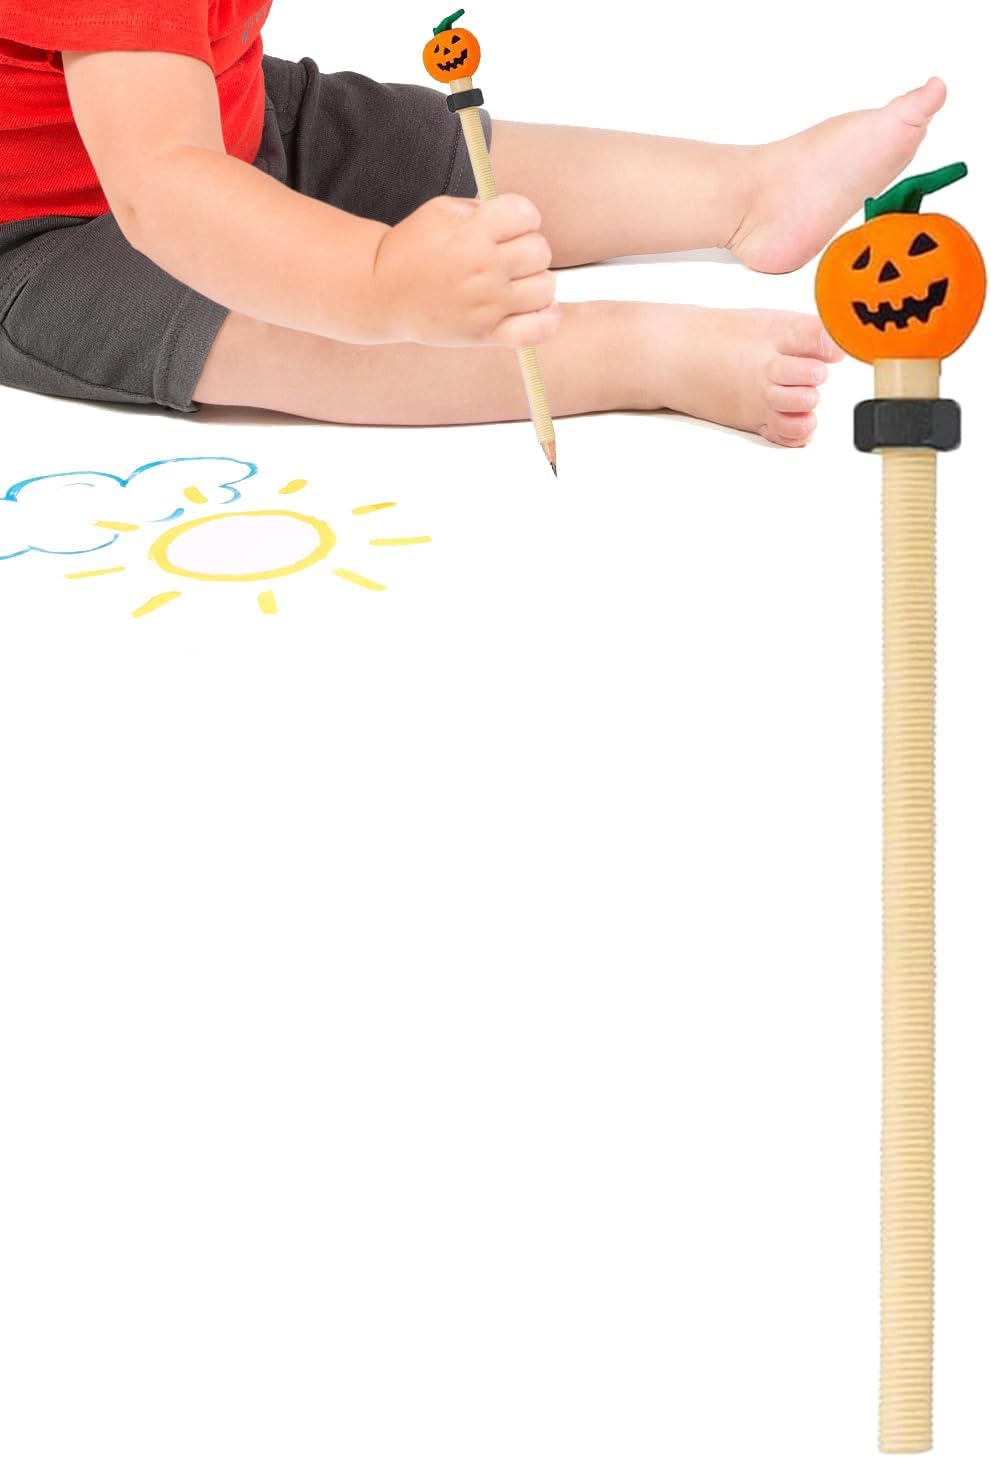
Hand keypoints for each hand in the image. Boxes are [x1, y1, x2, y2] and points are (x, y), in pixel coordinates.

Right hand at [371, 192, 559, 347]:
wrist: (382, 294)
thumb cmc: (413, 249)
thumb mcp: (440, 211)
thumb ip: (482, 209)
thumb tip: (518, 219)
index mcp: (472, 234)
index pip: (527, 213)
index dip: (522, 216)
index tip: (509, 225)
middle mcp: (483, 270)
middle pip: (540, 251)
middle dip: (529, 247)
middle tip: (510, 255)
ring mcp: (487, 305)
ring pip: (545, 287)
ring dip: (537, 281)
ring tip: (518, 281)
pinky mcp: (486, 334)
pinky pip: (537, 331)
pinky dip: (548, 319)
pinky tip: (539, 308)